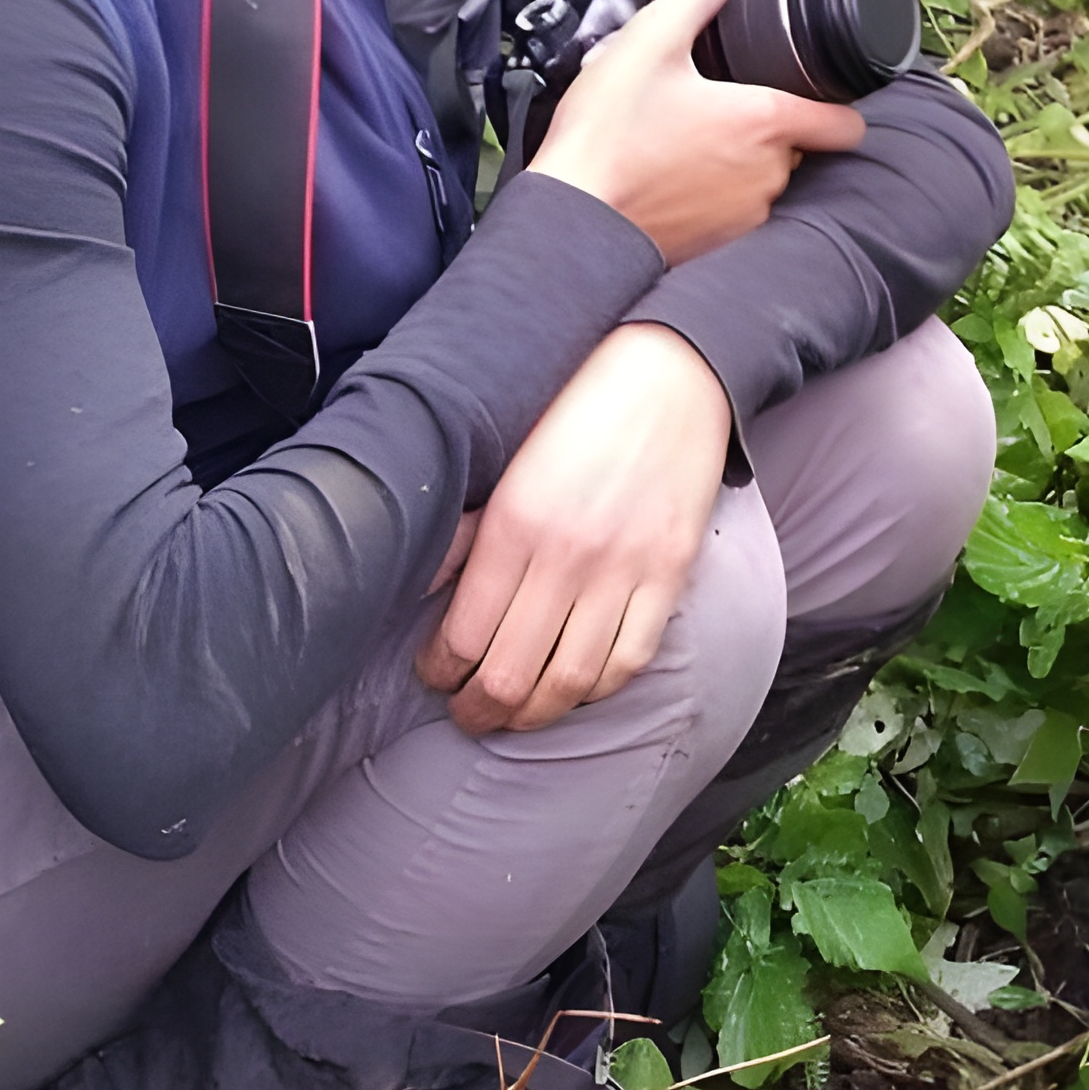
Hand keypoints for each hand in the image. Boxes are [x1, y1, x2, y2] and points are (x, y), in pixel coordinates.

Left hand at [420, 323, 734, 734]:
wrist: (670, 374)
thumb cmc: (578, 417)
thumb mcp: (507, 467)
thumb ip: (465, 533)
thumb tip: (418, 589)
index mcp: (514, 525)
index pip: (461, 638)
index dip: (440, 675)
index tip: (435, 676)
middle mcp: (566, 555)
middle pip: (509, 676)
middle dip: (478, 711)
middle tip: (468, 713)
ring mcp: (624, 568)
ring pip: (569, 683)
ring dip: (534, 715)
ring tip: (516, 714)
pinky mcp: (671, 573)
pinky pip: (629, 660)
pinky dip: (597, 689)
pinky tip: (576, 687)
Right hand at [525, 0, 864, 264]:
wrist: (571, 220)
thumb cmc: (608, 135)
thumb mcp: (652, 42)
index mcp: (766, 124)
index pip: (846, 125)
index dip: (839, 105)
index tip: (815, 90)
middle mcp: (768, 174)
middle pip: (800, 145)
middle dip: (772, 124)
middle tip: (722, 102)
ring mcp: (745, 214)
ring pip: (765, 178)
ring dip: (742, 159)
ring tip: (691, 136)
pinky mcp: (717, 244)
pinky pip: (734, 212)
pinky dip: (716, 194)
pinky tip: (676, 174)